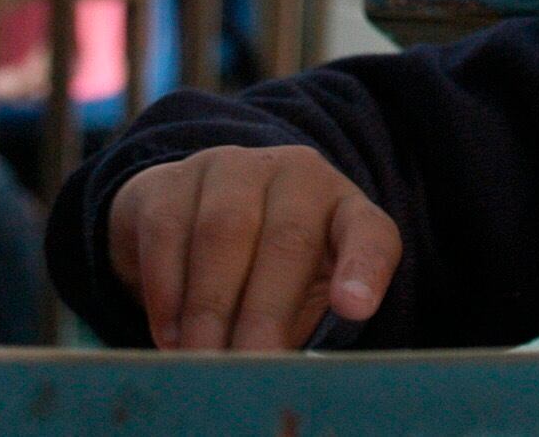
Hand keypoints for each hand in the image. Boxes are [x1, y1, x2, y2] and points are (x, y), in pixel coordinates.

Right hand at [109, 145, 401, 350]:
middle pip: (289, 240)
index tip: (355, 308)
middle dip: (265, 313)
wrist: (190, 216)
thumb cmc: (262, 271)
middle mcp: (297, 175)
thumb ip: (302, 322)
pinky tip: (171, 334)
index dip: (365, 268)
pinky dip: (168, 290)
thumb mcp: (299, 292)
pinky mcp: (173, 179)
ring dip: (210, 306)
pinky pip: (168, 230)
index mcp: (343, 208)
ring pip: (224, 231)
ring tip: (203, 359)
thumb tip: (278, 370)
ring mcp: (234, 167)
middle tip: (248, 365)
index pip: (370, 232)